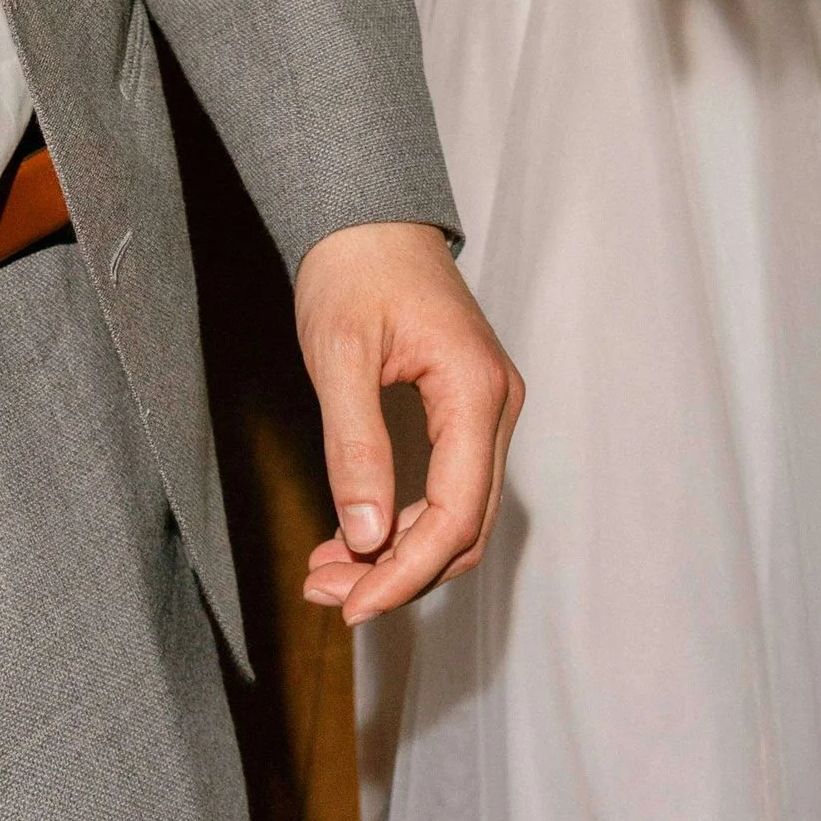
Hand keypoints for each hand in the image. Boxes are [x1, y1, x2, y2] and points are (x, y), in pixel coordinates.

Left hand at [292, 221, 520, 626]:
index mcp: (475, 390)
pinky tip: (350, 537)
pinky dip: (402, 523)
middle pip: (463, 527)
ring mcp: (486, 408)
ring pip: (457, 515)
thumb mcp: (340, 355)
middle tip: (325, 593)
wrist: (369, 215)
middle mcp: (496, 405)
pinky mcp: (465, 411)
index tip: (352, 605)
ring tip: (326, 573)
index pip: (456, 514)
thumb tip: (365, 537)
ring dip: (397, 556)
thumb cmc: (354, 270)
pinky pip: (447, 488)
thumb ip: (355, 445)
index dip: (406, 572)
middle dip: (397, 573)